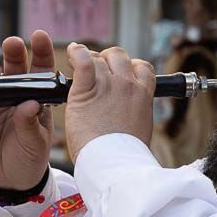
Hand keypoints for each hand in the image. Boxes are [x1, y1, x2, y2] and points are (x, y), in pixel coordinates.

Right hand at [0, 30, 54, 188]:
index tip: (39, 36)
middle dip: (12, 52)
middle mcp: (14, 94)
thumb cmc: (30, 158)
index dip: (41, 51)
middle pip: (13, 67)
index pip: (41, 69)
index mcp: (36, 96)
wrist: (9, 181)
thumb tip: (30, 105)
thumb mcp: (36, 144)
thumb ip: (31, 125)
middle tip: (12, 43)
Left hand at [65, 44, 155, 162]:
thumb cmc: (125, 155)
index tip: (119, 73)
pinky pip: (83, 60)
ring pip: (99, 57)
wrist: (114, 165)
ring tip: (78, 65)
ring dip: (89, 58)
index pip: (142, 67)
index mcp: (144, 95)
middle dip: (107, 59)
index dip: (129, 66)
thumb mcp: (140, 129)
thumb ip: (135, 114)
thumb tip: (129, 115)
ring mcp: (109, 85)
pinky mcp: (87, 90)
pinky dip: (76, 52)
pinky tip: (72, 52)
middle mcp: (128, 85)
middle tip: (96, 70)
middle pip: (119, 56)